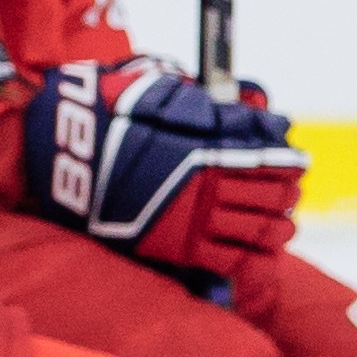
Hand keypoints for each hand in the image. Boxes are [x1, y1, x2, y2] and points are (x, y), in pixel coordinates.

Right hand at [23, 58, 303, 278]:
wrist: (60, 152)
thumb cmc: (107, 114)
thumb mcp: (160, 96)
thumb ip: (213, 109)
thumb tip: (262, 120)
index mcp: (209, 147)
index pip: (271, 159)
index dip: (290, 163)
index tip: (296, 163)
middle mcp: (208, 185)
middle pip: (272, 196)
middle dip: (286, 195)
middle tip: (287, 194)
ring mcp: (193, 218)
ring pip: (258, 230)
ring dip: (276, 228)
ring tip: (279, 225)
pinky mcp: (175, 247)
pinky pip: (229, 260)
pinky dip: (252, 261)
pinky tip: (260, 256)